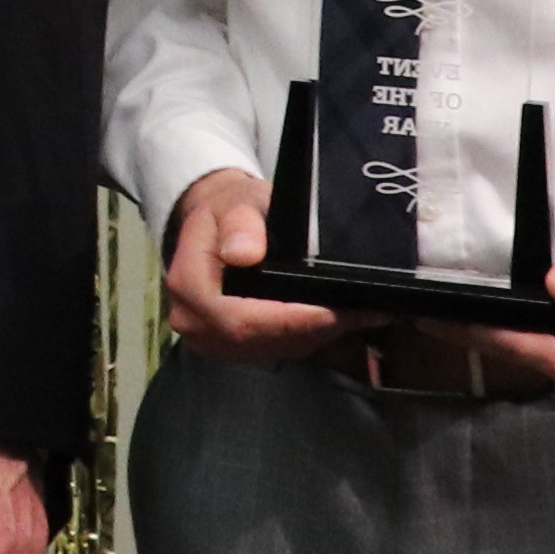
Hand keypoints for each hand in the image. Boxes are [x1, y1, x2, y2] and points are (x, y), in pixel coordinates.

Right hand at [159, 166, 351, 365]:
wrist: (214, 226)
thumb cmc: (230, 209)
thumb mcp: (237, 202)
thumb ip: (241, 225)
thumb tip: (244, 255)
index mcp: (188, 285)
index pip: (243, 318)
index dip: (294, 320)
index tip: (340, 311)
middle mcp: (192, 322)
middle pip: (261, 340)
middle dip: (315, 329)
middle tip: (366, 312)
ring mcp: (208, 340)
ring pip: (271, 349)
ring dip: (316, 335)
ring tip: (358, 315)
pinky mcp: (227, 348)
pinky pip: (271, 350)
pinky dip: (305, 337)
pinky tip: (333, 320)